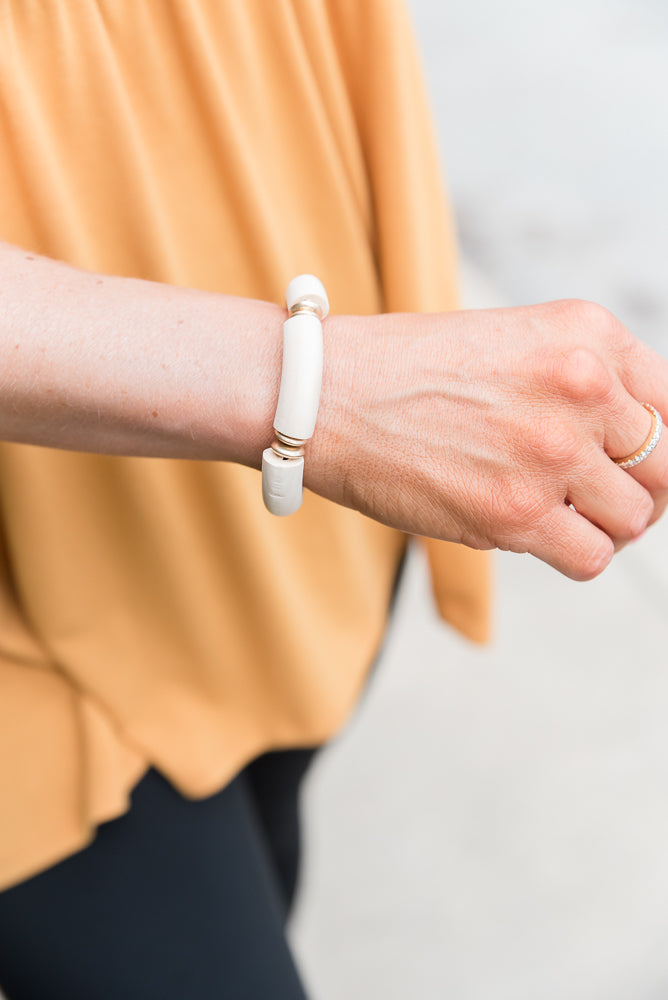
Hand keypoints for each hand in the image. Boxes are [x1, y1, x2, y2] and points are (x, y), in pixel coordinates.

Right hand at [309, 299, 667, 579]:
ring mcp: (552, 451)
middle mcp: (583, 386)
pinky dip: (574, 554)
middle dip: (637, 488)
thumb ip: (578, 383)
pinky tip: (536, 534)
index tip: (633, 464)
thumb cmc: (405, 370)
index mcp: (588, 332)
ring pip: (635, 517)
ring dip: (601, 524)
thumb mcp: (512, 342)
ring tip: (555, 513)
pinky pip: (592, 557)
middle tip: (598, 498)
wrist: (325, 393)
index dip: (657, 443)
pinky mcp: (516, 512)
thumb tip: (629, 450)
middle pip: (665, 464)